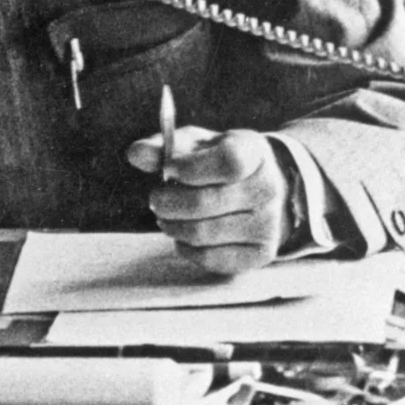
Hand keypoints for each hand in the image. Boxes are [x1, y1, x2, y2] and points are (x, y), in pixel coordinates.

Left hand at [125, 126, 289, 274]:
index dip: (191, 168)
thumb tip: (136, 154)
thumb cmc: (218, 163)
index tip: (168, 170)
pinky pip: (209, 258)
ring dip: (172, 226)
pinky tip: (184, 235)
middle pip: (206, 202)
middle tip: (156, 200)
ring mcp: (268, 224)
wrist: (260, 188)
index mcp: (254, 152)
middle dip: (167, 202)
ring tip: (166, 216)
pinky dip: (186, 248)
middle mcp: (268, 188)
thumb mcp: (195, 146)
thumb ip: (163, 148)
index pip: (228, 162)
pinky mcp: (260, 254)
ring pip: (202, 233)